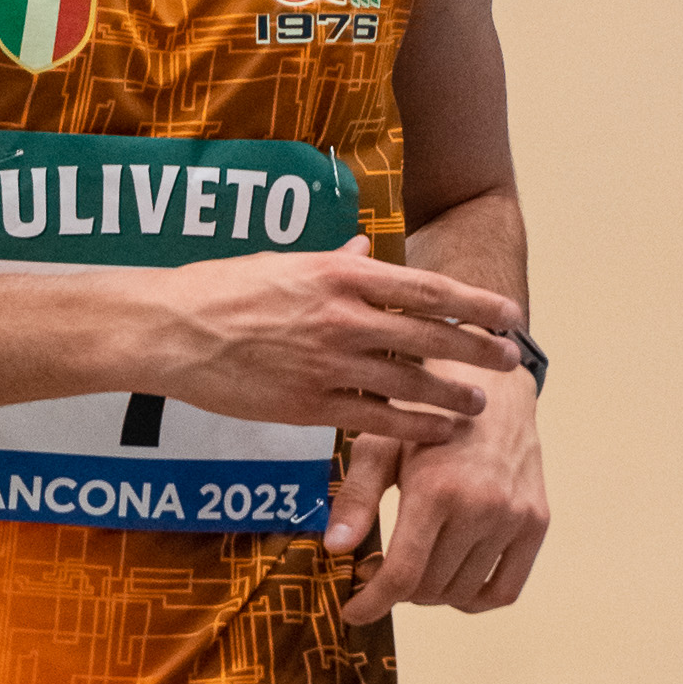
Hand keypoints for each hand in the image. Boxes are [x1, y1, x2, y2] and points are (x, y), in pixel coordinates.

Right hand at [155, 251, 524, 431]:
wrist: (170, 329)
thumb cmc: (222, 289)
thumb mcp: (284, 261)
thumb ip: (336, 260)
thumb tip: (367, 248)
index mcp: (341, 274)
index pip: (428, 290)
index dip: (476, 305)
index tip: (508, 314)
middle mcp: (343, 316)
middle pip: (431, 336)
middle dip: (479, 352)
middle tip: (512, 362)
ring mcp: (328, 363)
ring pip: (410, 383)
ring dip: (453, 396)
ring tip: (479, 406)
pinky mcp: (308, 404)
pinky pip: (376, 419)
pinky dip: (414, 428)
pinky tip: (438, 434)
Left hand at [328, 362, 546, 623]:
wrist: (493, 388)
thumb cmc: (427, 415)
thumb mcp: (380, 446)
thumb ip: (356, 498)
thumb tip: (335, 549)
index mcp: (436, 490)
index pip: (402, 575)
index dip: (372, 603)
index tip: (352, 612)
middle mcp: (481, 507)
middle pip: (429, 588)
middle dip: (398, 589)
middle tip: (383, 570)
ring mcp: (513, 517)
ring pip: (462, 594)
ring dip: (433, 592)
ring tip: (418, 565)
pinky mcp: (537, 522)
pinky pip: (505, 590)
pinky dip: (475, 598)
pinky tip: (454, 579)